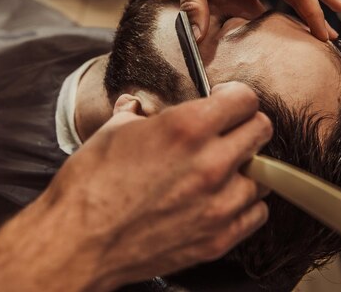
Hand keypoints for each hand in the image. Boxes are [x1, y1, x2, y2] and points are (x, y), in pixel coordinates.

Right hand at [0, 82, 271, 291]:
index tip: (226, 103)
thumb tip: (139, 106)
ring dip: (247, 168)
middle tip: (230, 132)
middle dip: (246, 125)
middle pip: (261, 130)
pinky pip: (256, 213)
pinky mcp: (218, 237)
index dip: (236, 96)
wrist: (77, 243)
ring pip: (264, 174)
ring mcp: (219, 204)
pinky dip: (244, 205)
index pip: (245, 98)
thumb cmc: (89, 187)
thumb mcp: (113, 132)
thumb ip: (139, 113)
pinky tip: (223, 201)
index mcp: (187, 128)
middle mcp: (211, 163)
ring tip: (225, 171)